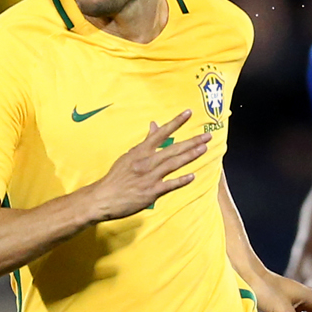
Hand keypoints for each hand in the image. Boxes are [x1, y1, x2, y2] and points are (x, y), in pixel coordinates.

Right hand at [81, 111, 208, 221]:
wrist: (103, 197)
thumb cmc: (116, 177)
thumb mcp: (129, 155)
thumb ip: (145, 142)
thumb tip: (154, 125)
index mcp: (140, 151)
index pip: (161, 133)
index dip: (175, 122)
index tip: (188, 113)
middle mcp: (146, 162)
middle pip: (173, 148)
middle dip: (191, 141)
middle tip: (207, 136)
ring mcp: (149, 177)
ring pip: (173, 164)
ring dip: (190, 156)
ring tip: (204, 149)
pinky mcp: (150, 192)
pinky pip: (169, 185)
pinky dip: (180, 181)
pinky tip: (192, 176)